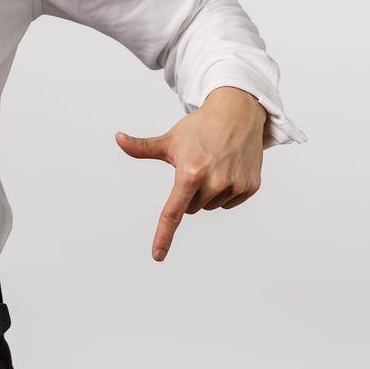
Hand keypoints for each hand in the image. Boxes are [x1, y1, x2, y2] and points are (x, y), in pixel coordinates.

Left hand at [113, 86, 267, 262]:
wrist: (237, 113)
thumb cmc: (199, 127)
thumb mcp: (170, 139)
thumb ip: (142, 147)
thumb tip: (118, 139)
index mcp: (190, 173)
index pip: (173, 211)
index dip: (163, 235)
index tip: (157, 256)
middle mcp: (214, 182)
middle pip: (191, 208)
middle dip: (190, 192)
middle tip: (197, 166)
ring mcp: (235, 185)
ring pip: (210, 206)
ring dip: (208, 192)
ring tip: (214, 165)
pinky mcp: (251, 187)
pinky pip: (229, 203)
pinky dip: (226, 191)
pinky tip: (229, 168)